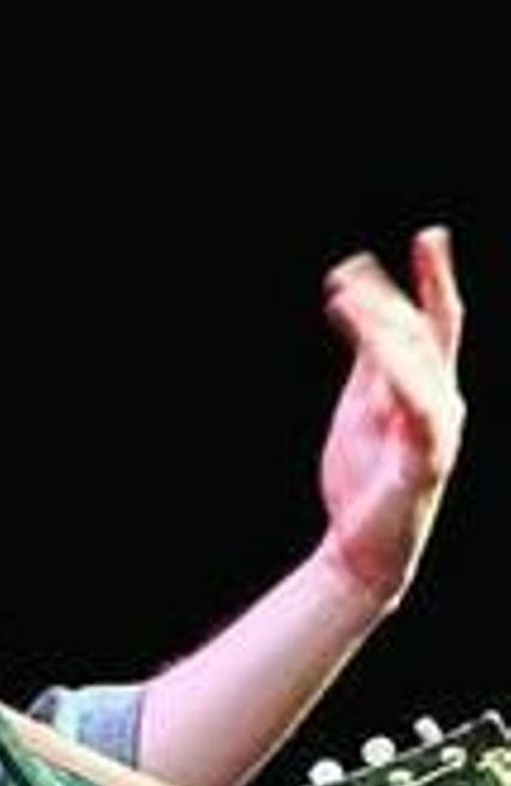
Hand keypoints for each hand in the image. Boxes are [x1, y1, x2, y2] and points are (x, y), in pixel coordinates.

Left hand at [317, 226, 465, 605]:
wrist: (361, 549)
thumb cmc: (362, 478)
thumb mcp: (361, 406)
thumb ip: (370, 362)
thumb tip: (360, 307)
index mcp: (426, 387)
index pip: (435, 324)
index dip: (432, 279)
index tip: (429, 236)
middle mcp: (443, 402)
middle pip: (426, 334)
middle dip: (403, 294)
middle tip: (355, 268)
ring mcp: (439, 430)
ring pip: (419, 365)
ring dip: (382, 328)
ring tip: (342, 300)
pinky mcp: (427, 460)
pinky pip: (419, 412)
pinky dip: (403, 380)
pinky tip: (380, 354)